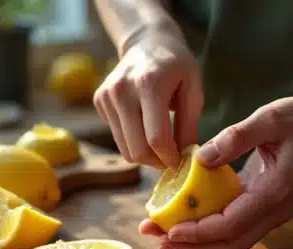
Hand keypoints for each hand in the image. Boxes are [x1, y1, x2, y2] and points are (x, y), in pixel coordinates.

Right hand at [93, 30, 203, 168]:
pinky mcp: (99, 101)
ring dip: (145, 156)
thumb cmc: (176, 65)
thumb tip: (186, 158)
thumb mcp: (193, 89)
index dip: (169, 158)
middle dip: (156, 162)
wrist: (146, 42)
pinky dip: (133, 140)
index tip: (181, 163)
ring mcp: (107, 96)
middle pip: (137, 149)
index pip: (156, 138)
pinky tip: (144, 124)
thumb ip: (190, 124)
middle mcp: (122, 90)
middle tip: (171, 160)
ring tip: (160, 145)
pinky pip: (118, 137)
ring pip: (125, 149)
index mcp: (149, 84)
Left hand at [139, 95, 292, 248]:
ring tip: (162, 238)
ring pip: (231, 243)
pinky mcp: (263, 209)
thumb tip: (201, 159)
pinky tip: (184, 223)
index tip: (170, 230)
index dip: (200, 232)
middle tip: (157, 241)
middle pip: (230, 246)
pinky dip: (208, 233)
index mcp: (275, 191)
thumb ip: (237, 137)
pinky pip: (233, 230)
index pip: (232, 224)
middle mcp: (275, 211)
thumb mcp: (269, 118)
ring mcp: (270, 213)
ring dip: (197, 245)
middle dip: (192, 248)